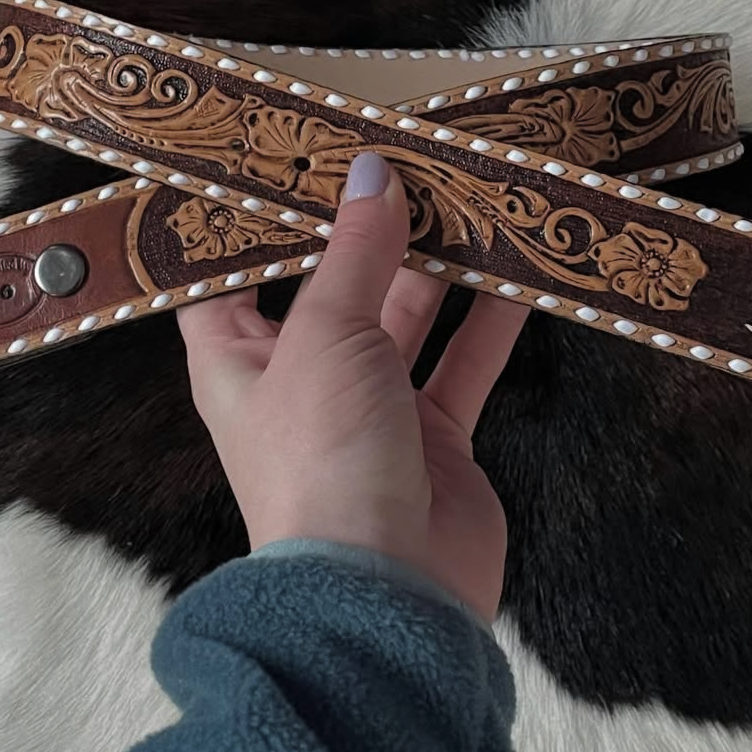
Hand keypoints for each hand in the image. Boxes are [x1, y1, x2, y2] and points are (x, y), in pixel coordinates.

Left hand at [177, 151, 527, 621]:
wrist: (386, 596)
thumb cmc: (321, 469)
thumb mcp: (325, 338)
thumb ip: (355, 255)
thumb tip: (371, 175)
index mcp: (239, 358)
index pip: (233, 271)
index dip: (259, 216)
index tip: (295, 156)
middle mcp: (301, 378)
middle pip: (336, 283)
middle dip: (373, 228)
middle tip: (412, 160)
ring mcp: (371, 407)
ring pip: (408, 317)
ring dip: (439, 268)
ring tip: (472, 201)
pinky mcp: (433, 435)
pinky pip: (463, 363)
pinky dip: (491, 321)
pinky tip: (518, 275)